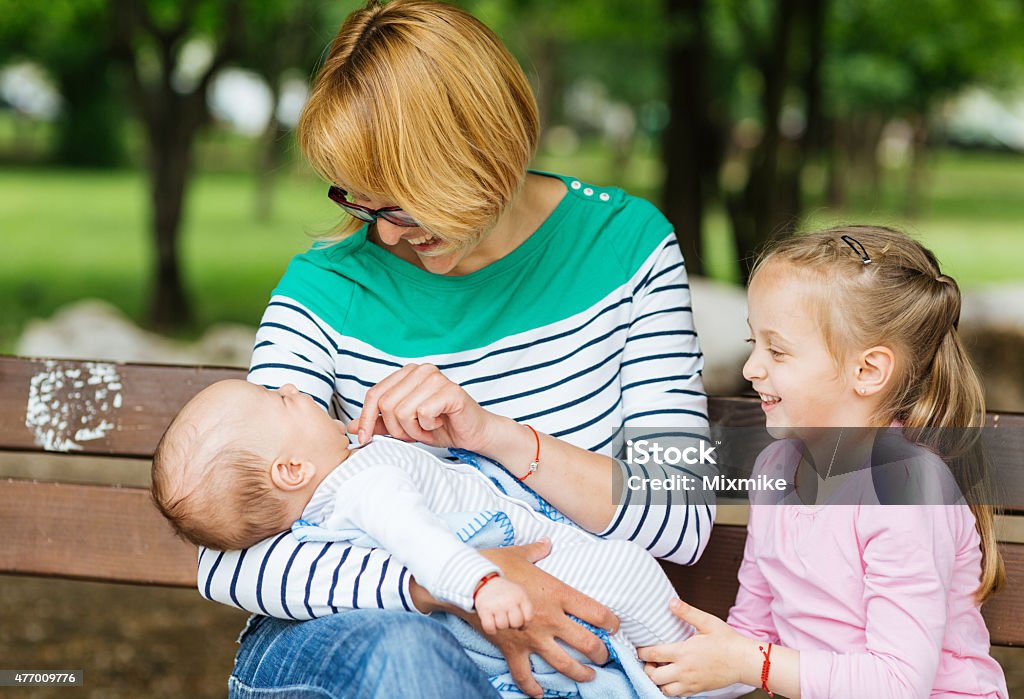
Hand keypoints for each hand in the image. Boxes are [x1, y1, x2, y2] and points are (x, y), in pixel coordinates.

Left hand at [348, 363, 505, 451]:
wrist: (473, 434)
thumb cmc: (440, 427)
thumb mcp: (403, 427)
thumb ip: (379, 423)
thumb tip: (351, 426)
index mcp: (407, 373)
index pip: (374, 394)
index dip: (366, 419)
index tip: (365, 439)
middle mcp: (421, 370)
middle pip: (386, 405)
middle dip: (396, 429)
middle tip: (413, 435)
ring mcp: (436, 378)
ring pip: (402, 411)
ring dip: (413, 430)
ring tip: (426, 430)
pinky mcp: (450, 391)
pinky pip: (423, 413)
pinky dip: (427, 427)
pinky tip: (438, 425)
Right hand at [470, 539, 619, 698]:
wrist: (470, 583)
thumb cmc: (496, 565)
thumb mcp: (519, 553)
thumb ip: (537, 551)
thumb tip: (546, 542)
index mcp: (558, 594)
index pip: (595, 611)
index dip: (611, 621)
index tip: (614, 626)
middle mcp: (551, 619)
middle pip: (586, 643)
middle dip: (600, 653)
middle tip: (604, 657)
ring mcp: (533, 637)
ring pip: (564, 664)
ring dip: (579, 674)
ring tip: (588, 677)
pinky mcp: (513, 649)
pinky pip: (524, 675)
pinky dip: (532, 687)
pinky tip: (540, 694)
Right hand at [474, 577, 533, 634]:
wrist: (487, 583)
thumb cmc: (507, 594)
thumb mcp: (520, 594)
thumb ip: (526, 610)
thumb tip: (523, 628)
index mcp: (521, 596)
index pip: (528, 618)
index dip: (525, 624)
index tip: (519, 621)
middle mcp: (510, 600)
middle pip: (516, 623)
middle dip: (512, 624)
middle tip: (508, 617)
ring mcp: (497, 605)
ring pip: (502, 626)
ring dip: (500, 625)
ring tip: (499, 616)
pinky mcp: (484, 609)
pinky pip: (490, 628)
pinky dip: (491, 629)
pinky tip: (492, 622)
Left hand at [637, 599, 745, 696]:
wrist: (744, 661)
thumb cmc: (727, 641)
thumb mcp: (707, 622)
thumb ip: (687, 612)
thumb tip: (671, 602)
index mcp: (683, 652)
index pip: (653, 654)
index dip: (642, 652)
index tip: (640, 648)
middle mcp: (684, 671)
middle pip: (654, 676)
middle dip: (647, 668)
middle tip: (650, 660)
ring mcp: (690, 683)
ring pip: (664, 689)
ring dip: (658, 681)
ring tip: (661, 670)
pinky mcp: (697, 690)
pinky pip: (677, 695)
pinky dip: (670, 689)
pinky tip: (673, 678)